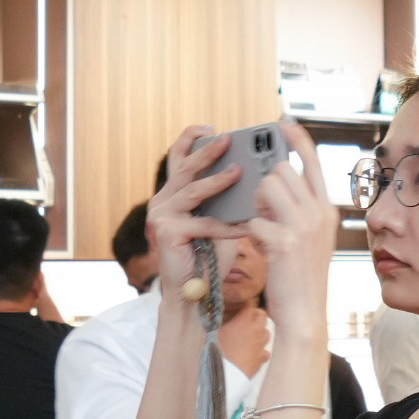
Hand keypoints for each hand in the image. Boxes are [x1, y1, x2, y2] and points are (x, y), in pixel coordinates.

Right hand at [146, 126, 241, 307]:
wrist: (194, 293)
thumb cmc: (209, 255)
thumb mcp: (221, 218)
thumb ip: (229, 197)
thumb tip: (256, 173)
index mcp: (174, 193)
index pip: (178, 158)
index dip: (190, 138)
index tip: (211, 126)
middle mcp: (162, 200)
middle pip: (184, 167)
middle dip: (206, 150)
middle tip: (227, 137)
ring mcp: (162, 215)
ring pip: (192, 190)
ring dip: (217, 180)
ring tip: (239, 171)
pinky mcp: (167, 232)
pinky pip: (204, 223)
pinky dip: (228, 226)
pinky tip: (247, 225)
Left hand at [246, 117, 333, 326]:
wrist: (305, 315)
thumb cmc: (301, 278)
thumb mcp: (310, 238)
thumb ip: (298, 210)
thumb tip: (274, 186)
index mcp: (327, 209)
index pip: (313, 161)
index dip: (297, 138)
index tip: (283, 121)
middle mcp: (319, 213)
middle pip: (282, 171)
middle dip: (264, 186)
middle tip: (265, 211)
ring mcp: (303, 226)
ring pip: (266, 187)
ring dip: (256, 204)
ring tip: (263, 227)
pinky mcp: (283, 242)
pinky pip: (253, 220)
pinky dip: (249, 233)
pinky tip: (259, 249)